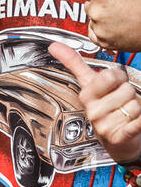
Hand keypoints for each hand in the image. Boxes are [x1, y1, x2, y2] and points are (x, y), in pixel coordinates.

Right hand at [49, 40, 140, 165]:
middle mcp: (94, 111)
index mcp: (86, 95)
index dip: (118, 78)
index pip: (110, 75)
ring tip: (126, 115)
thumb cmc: (106, 110)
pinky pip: (138, 123)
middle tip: (120, 101)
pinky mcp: (120, 137)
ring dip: (136, 109)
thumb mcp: (88, 86)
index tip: (114, 85)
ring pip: (135, 105)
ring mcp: (105, 125)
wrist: (117, 141)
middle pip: (126, 89)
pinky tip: (136, 122)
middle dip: (129, 94)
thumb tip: (54, 46)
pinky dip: (140, 121)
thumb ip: (74, 64)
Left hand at [81, 0, 140, 49]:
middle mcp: (95, 10)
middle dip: (102, 1)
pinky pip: (95, 34)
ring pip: (93, 18)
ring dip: (103, 16)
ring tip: (123, 14)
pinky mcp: (104, 41)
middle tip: (122, 3)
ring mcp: (99, 27)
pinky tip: (119, 25)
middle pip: (90, 3)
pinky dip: (104, 32)